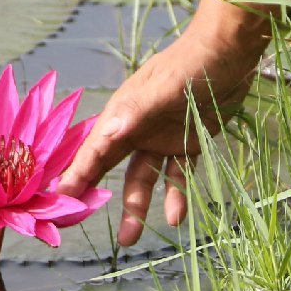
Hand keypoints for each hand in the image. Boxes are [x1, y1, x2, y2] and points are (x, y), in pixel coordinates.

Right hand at [53, 19, 261, 245]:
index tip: (60, 198)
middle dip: (96, 193)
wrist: (230, 52)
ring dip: (137, 205)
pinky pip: (177, 175)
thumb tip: (105, 135)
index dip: (77, 172)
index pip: (94, 148)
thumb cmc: (191, 62)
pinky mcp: (187, 143)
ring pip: (143, 177)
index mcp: (124, 112)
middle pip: (111, 165)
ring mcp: (162, 137)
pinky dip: (176, 195)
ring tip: (131, 238)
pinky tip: (176, 216)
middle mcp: (137, 127)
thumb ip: (136, 113)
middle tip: (81, 222)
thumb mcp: (164, 87)